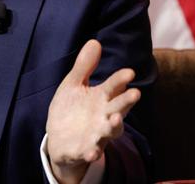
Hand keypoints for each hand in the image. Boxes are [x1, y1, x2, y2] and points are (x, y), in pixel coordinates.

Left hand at [46, 40, 140, 183]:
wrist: (59, 139)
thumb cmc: (72, 109)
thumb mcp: (74, 85)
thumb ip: (85, 66)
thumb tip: (95, 41)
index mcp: (101, 99)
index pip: (114, 87)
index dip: (120, 80)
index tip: (129, 72)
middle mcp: (103, 117)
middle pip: (118, 108)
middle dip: (126, 101)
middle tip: (135, 93)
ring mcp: (96, 134)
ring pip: (109, 131)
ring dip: (113, 126)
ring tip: (115, 119)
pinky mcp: (83, 149)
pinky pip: (89, 152)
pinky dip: (91, 152)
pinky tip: (92, 152)